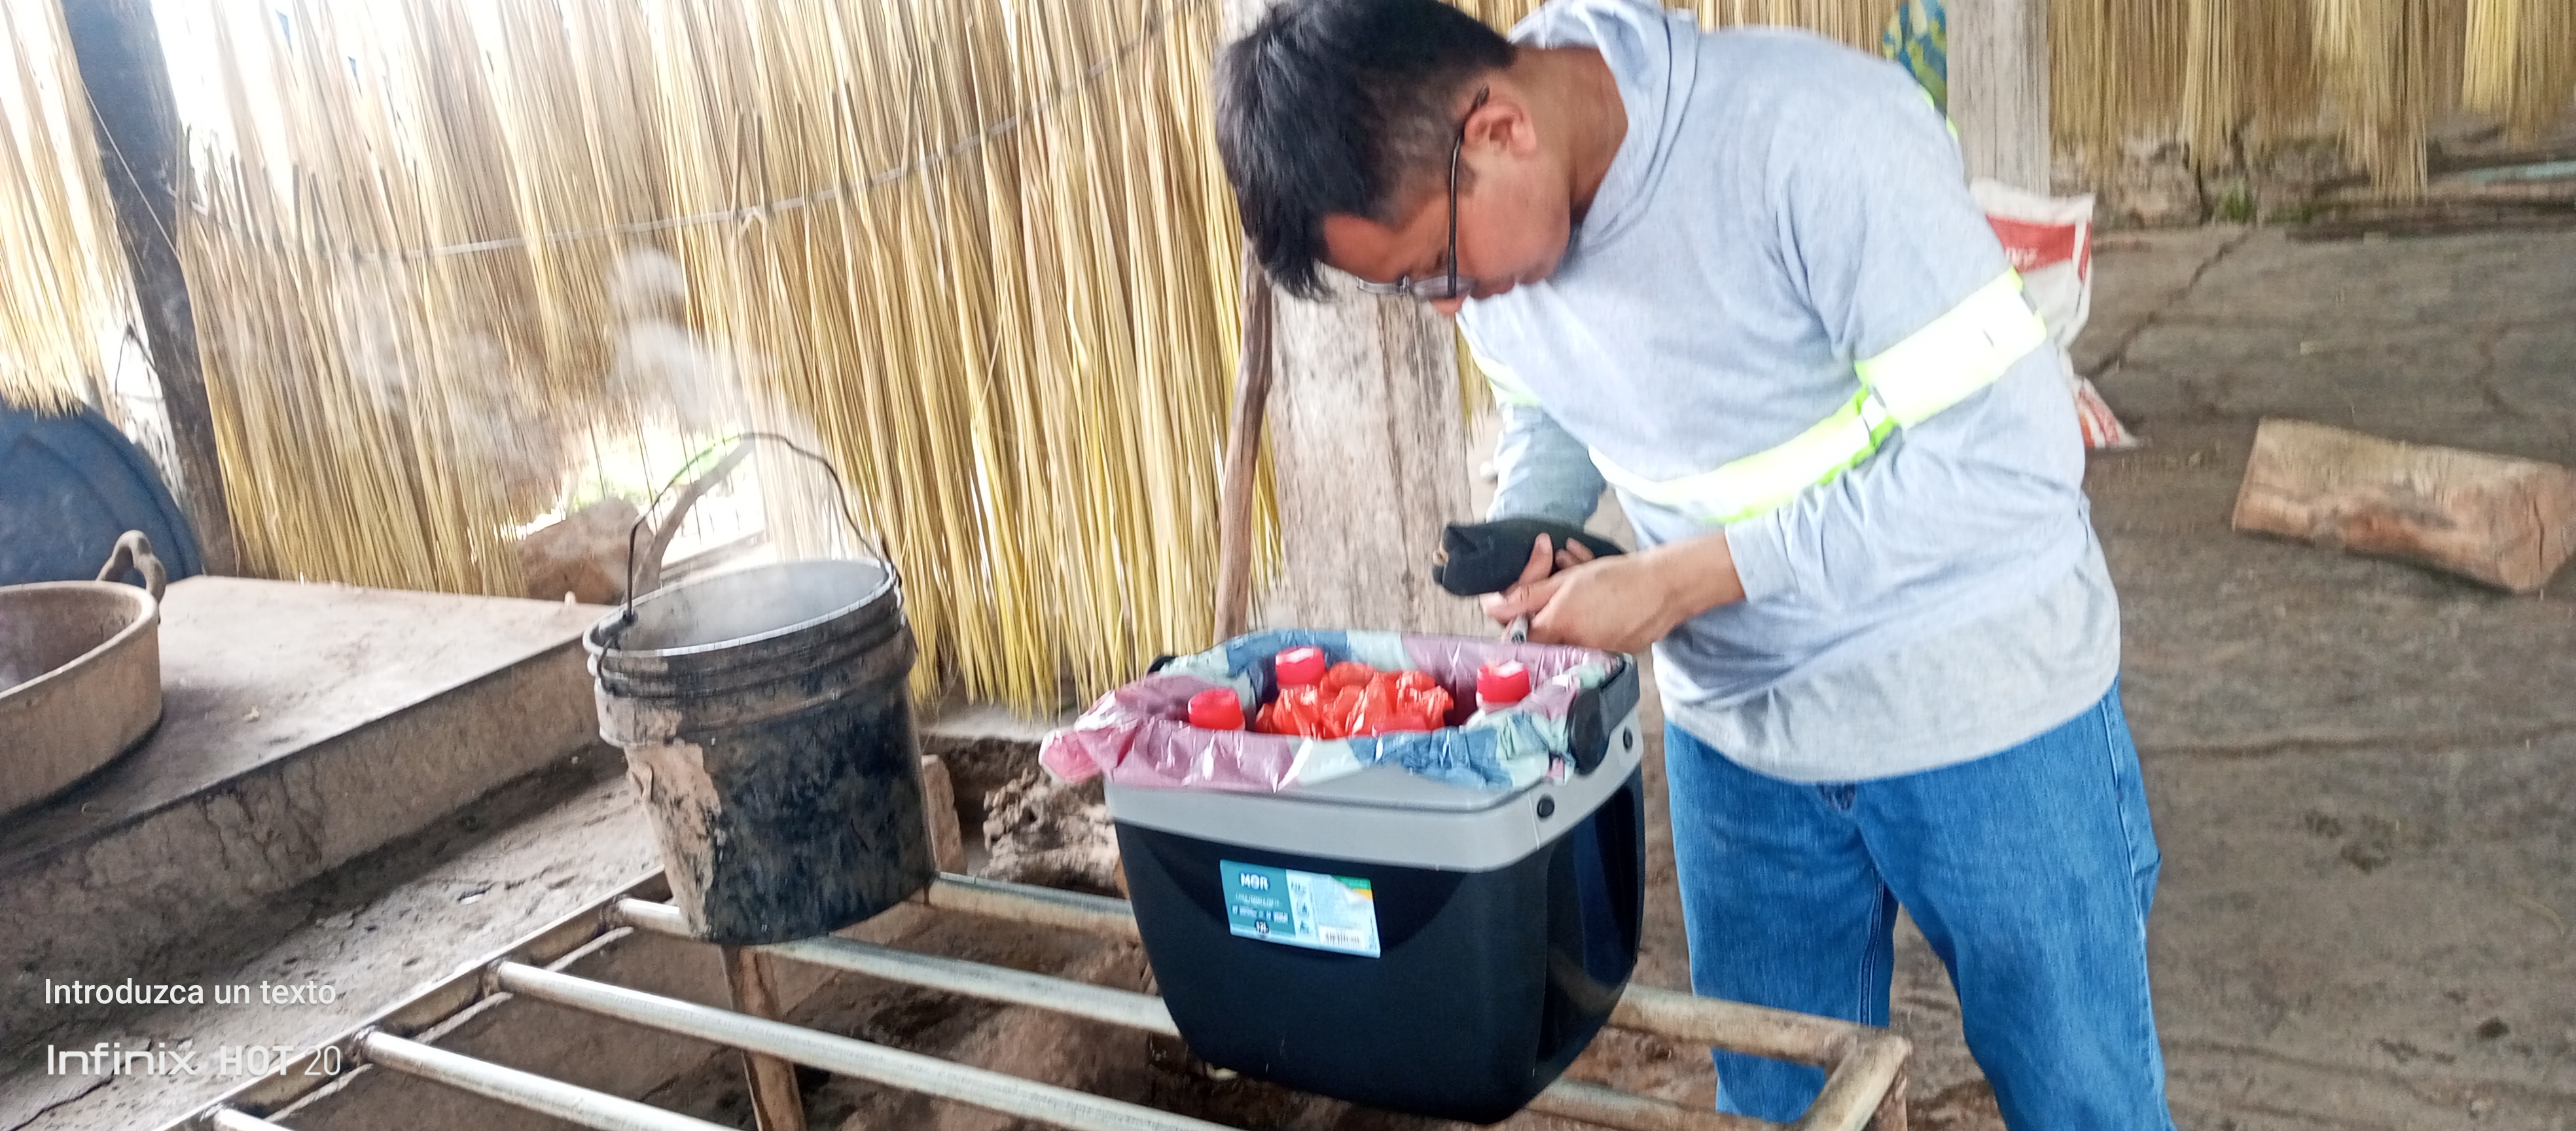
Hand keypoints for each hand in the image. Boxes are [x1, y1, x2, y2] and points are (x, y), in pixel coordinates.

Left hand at [1486, 533, 1747, 652]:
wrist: (1667, 586)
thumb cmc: (1618, 577)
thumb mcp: (1566, 581)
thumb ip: (1527, 596)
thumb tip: (1492, 607)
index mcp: (1558, 630)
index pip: (1517, 637)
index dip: (1513, 615)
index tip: (1518, 594)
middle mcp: (1574, 650)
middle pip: (1541, 632)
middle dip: (1541, 601)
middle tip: (1549, 570)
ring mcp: (1595, 654)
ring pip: (1565, 630)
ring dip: (1564, 600)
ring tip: (1571, 564)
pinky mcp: (1613, 653)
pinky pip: (1588, 632)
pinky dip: (1585, 610)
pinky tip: (1589, 575)